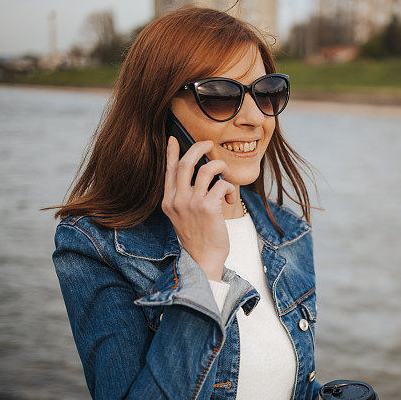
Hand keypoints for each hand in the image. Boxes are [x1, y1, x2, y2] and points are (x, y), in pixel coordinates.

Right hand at [162, 136, 237, 280]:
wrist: (203, 261)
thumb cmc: (198, 239)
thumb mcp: (183, 217)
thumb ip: (184, 198)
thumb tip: (196, 177)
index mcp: (169, 201)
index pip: (169, 171)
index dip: (172, 153)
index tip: (174, 138)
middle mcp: (177, 200)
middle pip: (186, 163)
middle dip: (199, 148)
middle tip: (209, 144)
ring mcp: (192, 203)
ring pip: (208, 169)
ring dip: (221, 168)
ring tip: (226, 177)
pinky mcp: (208, 208)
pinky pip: (223, 185)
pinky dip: (231, 189)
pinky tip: (232, 198)